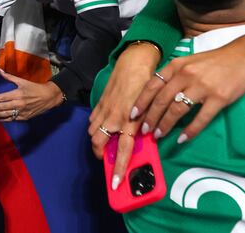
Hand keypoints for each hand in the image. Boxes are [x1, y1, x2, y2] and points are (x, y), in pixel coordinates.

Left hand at [0, 70, 62, 120]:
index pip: (0, 98)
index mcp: (17, 94)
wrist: (49, 97)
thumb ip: (10, 77)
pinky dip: (3, 119)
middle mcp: (18, 104)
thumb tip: (0, 70)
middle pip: (1, 107)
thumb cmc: (36, 87)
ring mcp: (21, 112)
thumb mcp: (23, 81)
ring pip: (5, 115)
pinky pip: (11, 119)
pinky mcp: (24, 118)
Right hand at [88, 41, 159, 185]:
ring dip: (97, 140)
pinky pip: (92, 120)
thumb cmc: (148, 84)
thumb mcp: (151, 107)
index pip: (122, 151)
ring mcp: (104, 110)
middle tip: (106, 157)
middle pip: (97, 144)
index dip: (118, 169)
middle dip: (99, 154)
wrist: (135, 62)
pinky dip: (95, 126)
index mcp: (129, 122)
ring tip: (105, 142)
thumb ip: (145, 126)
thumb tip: (144, 141)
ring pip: (92, 132)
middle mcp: (114, 118)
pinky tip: (103, 125)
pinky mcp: (100, 102)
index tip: (114, 183)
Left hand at [133, 32, 244, 145]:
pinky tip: (183, 139)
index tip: (133, 114)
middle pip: (162, 100)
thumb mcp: (191, 61)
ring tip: (159, 135)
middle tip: (144, 130)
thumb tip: (160, 95)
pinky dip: (190, 131)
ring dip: (165, 125)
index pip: (153, 84)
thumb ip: (176, 75)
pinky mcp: (219, 98)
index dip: (142, 101)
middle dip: (151, 117)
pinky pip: (200, 118)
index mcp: (178, 65)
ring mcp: (203, 87)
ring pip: (177, 110)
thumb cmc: (217, 60)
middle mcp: (187, 75)